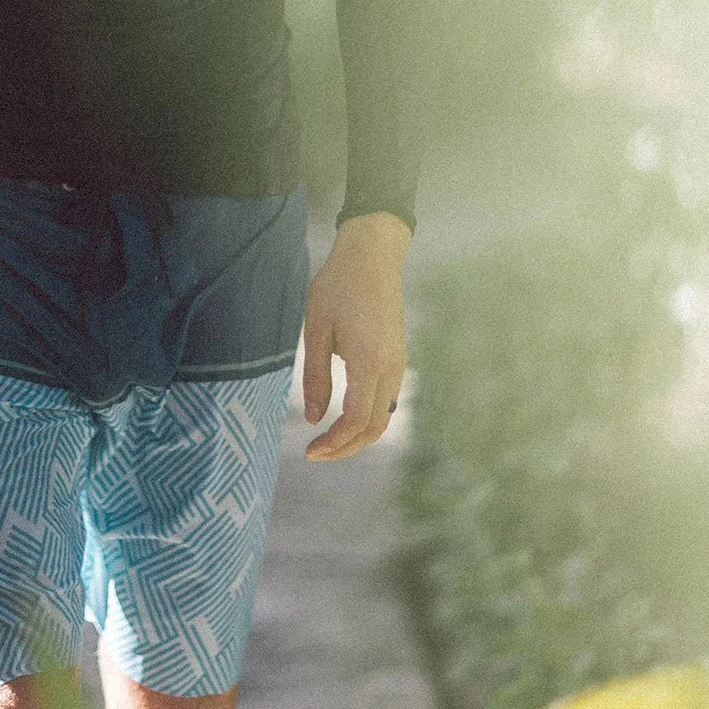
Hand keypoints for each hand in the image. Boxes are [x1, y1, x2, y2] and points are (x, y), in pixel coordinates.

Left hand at [301, 212, 409, 460]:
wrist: (372, 254)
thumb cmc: (338, 286)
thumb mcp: (316, 329)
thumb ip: (315, 377)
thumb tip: (315, 418)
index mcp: (369, 361)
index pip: (357, 420)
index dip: (334, 443)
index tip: (309, 451)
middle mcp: (391, 367)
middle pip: (376, 427)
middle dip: (347, 448)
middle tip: (316, 454)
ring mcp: (398, 362)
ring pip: (385, 415)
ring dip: (358, 435)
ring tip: (327, 440)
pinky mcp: (398, 356)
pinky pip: (387, 399)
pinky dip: (368, 418)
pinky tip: (344, 416)